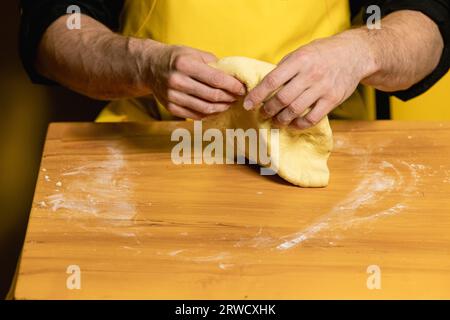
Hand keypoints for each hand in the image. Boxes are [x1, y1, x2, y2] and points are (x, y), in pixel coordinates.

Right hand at [147, 44, 245, 118]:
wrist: (150, 67)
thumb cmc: (176, 58)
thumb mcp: (193, 53)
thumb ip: (213, 64)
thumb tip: (234, 76)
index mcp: (184, 64)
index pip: (216, 79)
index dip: (233, 86)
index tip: (243, 88)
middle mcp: (177, 81)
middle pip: (212, 95)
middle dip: (230, 98)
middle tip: (238, 97)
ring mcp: (173, 96)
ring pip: (205, 108)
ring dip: (222, 108)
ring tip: (229, 104)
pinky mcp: (170, 108)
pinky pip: (195, 115)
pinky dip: (209, 114)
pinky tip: (216, 109)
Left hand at [243, 30, 377, 128]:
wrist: (353, 54)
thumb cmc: (321, 54)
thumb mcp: (301, 53)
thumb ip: (284, 69)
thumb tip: (263, 87)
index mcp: (299, 60)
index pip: (272, 80)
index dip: (257, 95)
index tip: (248, 104)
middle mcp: (310, 74)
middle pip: (282, 99)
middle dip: (268, 110)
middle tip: (263, 114)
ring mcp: (323, 88)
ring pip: (295, 110)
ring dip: (281, 119)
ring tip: (276, 121)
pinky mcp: (332, 100)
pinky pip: (312, 118)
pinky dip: (299, 125)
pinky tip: (293, 124)